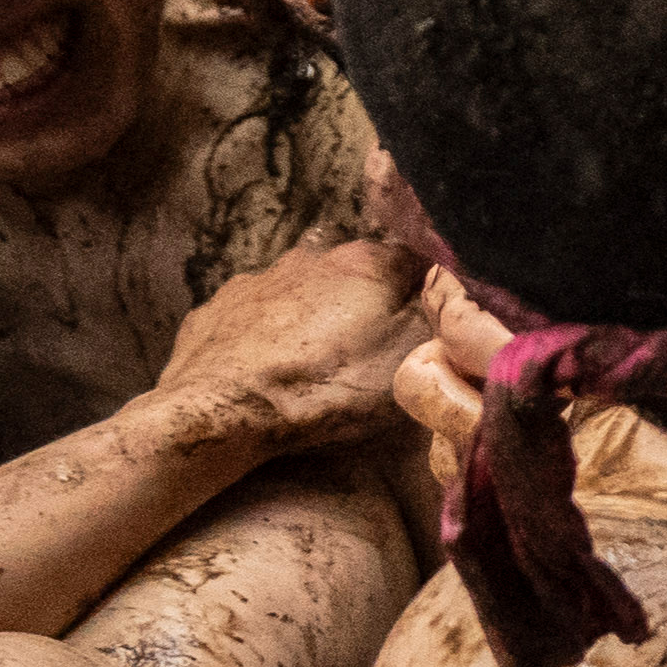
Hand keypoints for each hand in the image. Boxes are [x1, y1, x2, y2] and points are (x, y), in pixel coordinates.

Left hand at [156, 231, 439, 460]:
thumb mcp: (411, 353)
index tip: (432, 322)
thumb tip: (451, 283)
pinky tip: (270, 364)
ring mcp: (257, 279)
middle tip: (373, 344)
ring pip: (301, 288)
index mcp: (367, 261)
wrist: (224, 409)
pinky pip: (256, 313)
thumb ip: (439, 310)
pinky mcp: (216, 309)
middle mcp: (311, 256)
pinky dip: (268, 331)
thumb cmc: (330, 384)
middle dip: (367, 298)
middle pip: (354, 271)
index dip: (428, 291)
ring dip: (314, 312)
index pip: (416, 259)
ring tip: (316, 358)